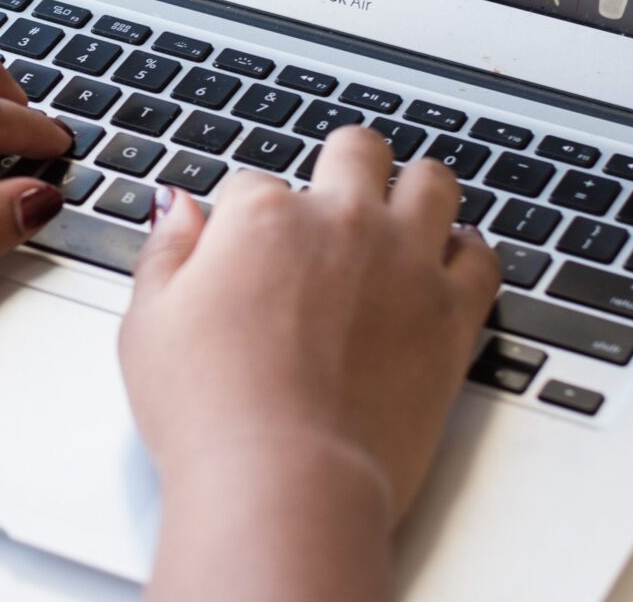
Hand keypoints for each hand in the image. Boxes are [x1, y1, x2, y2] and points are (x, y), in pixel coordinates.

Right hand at [121, 127, 498, 519]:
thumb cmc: (211, 413)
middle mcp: (342, 222)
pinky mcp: (452, 316)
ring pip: (433, 183)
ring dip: (416, 190)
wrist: (286, 481)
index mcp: (265, 217)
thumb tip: (179, 208)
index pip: (255, 183)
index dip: (246, 218)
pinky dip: (469, 253)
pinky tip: (450, 263)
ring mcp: (405, 264)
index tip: (243, 252)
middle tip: (336, 196)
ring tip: (404, 211)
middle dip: (344, 164)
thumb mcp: (149, 324)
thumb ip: (166, 252)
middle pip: (357, 151)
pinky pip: (483, 258)